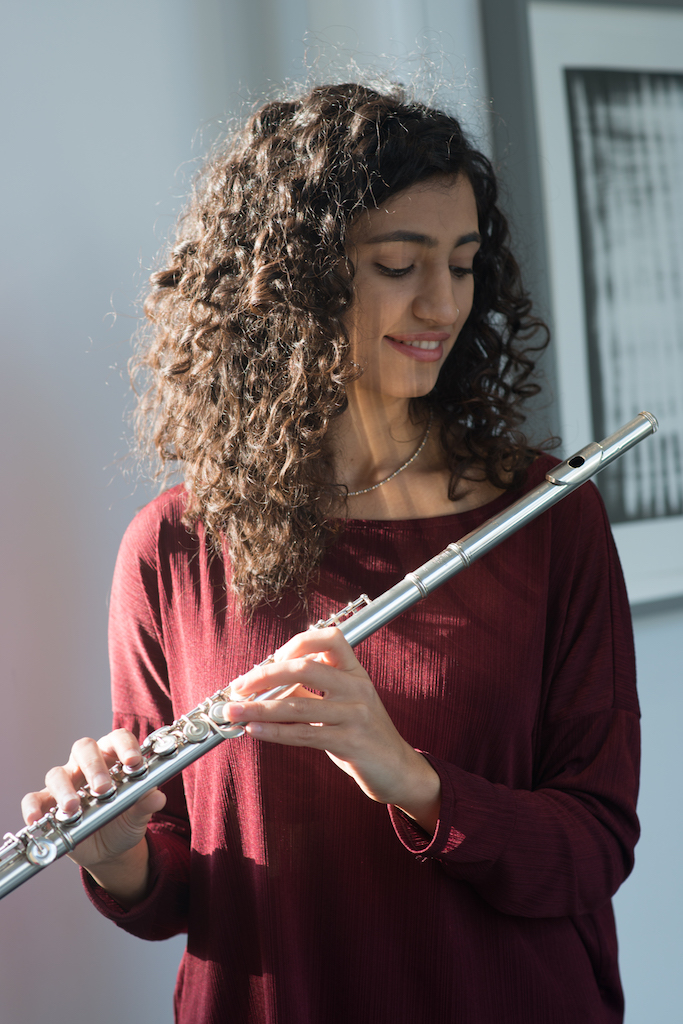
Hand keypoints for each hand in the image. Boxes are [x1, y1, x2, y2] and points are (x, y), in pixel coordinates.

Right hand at [21, 730, 165, 904]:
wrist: (112, 850)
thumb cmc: (126, 820)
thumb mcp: (139, 814)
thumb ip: (146, 804)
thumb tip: (157, 797)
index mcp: (113, 757)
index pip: (117, 738)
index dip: (125, 746)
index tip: (133, 763)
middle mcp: (87, 765)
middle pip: (84, 748)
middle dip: (93, 767)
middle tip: (103, 789)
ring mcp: (66, 783)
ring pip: (57, 773)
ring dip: (64, 790)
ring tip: (72, 808)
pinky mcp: (48, 805)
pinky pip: (34, 800)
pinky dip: (32, 808)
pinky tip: (36, 820)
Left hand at [227, 627, 440, 832]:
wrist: (397, 769)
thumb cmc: (362, 733)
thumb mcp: (340, 704)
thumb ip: (309, 691)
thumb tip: (265, 685)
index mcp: (355, 672)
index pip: (329, 638)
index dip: (297, 643)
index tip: (270, 658)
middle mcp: (357, 688)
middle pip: (304, 668)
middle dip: (264, 675)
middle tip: (239, 686)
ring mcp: (355, 714)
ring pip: (298, 704)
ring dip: (259, 707)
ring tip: (234, 710)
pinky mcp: (350, 741)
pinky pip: (304, 733)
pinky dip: (274, 731)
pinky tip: (254, 729)